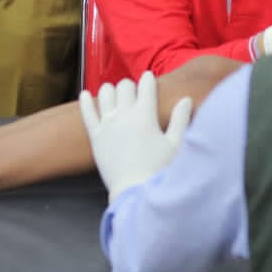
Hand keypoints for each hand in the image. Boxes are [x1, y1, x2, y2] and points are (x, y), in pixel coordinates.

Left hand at [78, 71, 192, 201]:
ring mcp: (107, 125)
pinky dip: (86, 101)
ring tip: (116, 96)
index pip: (146, 85)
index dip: (148, 78)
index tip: (149, 78)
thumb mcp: (175, 145)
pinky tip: (86, 94)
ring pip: (105, 93)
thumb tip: (185, 99)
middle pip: (124, 86)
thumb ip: (181, 119)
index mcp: (145, 115)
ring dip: (111, 90)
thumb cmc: (158, 170)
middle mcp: (124, 116)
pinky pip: (87, 112)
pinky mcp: (95, 137)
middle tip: (135, 93)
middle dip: (131, 85)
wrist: (133, 193)